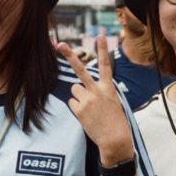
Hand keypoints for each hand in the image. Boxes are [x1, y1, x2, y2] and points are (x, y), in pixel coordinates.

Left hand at [56, 36, 132, 161]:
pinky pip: (72, 103)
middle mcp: (97, 91)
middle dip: (70, 56)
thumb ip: (100, 92)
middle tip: (60, 44)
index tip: (101, 35)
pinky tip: (87, 116)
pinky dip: (77, 109)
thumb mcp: (113, 102)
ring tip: (90, 108)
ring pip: (74, 90)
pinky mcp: (79, 110)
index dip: (103, 49)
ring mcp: (87, 100)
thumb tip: (80, 89)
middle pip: (81, 70)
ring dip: (79, 97)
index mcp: (108, 88)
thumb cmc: (115, 122)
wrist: (115, 140)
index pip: (105, 65)